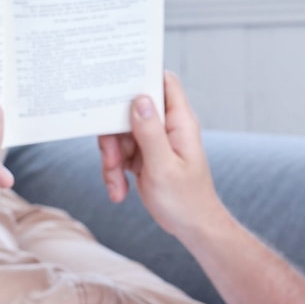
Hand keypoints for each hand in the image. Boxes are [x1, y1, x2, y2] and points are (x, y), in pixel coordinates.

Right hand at [98, 72, 223, 238]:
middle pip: (131, 110)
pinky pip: (120, 153)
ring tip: (117, 186)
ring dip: (112, 160)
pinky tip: (120, 191)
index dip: (141, 76)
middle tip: (111, 160)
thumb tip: (140, 99)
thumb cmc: (185, 201)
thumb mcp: (163, 167)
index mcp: (180, 122)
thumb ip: (150, 132)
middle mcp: (168, 126)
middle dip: (114, 135)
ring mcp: (155, 140)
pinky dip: (114, 171)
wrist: (192, 227)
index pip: (164, 82)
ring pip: (121, 134)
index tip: (115, 84)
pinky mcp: (145, 155)